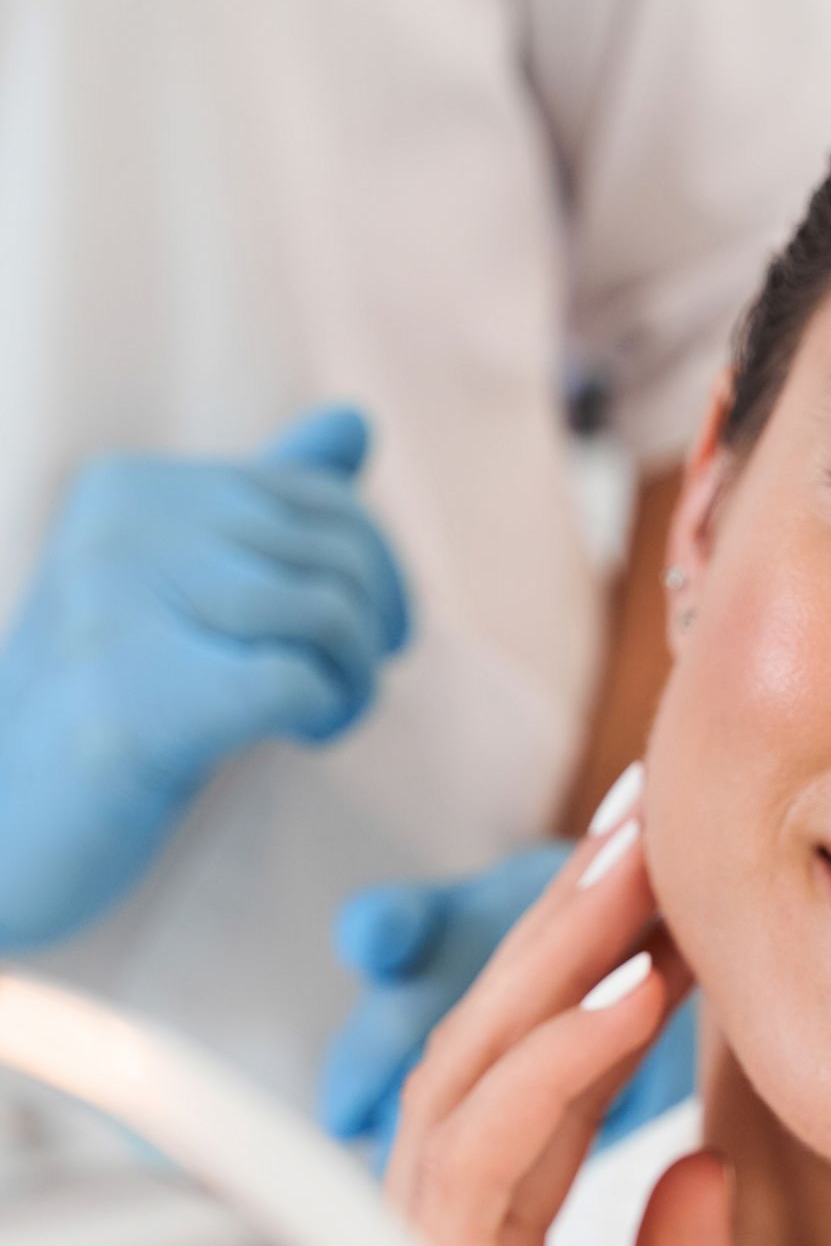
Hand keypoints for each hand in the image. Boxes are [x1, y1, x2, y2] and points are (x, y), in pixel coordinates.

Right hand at [0, 407, 410, 949]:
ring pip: (328, 614)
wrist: (10, 827)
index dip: (378, 572)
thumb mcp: (196, 590)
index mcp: (128, 487)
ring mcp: (117, 608)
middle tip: (344, 688)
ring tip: (317, 719)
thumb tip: (359, 417)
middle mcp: (115, 527)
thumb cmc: (119, 709)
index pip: (319, 496)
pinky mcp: (136, 700)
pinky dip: (328, 715)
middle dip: (370, 631)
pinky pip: (299, 680)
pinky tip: (298, 739)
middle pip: (334, 556)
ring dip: (354, 680)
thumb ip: (270, 507)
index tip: (371, 636)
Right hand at [386, 802, 729, 1245]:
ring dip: (564, 962)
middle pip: (488, 1057)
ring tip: (648, 868)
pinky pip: (484, 1160)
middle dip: (567, 929)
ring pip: (473, 1078)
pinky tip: (631, 995)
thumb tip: (705, 1167)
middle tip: (646, 816)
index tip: (666, 896)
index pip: (526, 1101)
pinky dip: (555, 1068)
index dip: (588, 991)